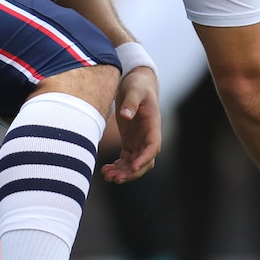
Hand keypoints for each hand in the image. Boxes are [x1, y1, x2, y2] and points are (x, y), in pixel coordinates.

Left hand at [100, 66, 160, 183]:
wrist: (136, 82)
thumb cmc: (138, 84)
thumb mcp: (134, 89)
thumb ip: (131, 102)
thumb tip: (125, 115)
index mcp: (153, 125)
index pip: (153, 147)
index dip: (144, 159)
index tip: (132, 167)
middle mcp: (148, 136)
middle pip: (145, 161)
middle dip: (132, 172)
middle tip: (115, 178)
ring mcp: (139, 141)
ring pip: (135, 164)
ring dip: (123, 172)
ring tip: (107, 175)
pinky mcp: (130, 142)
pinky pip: (126, 160)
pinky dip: (118, 167)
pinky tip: (106, 170)